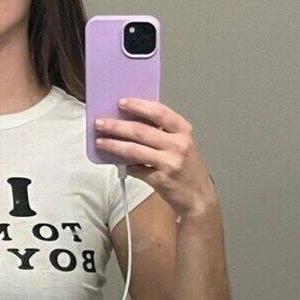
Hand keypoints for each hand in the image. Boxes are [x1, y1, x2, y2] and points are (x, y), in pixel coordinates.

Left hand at [94, 99, 216, 220]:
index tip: (121, 102)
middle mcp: (177, 145)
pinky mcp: (160, 179)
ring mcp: (169, 163)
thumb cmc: (189, 168)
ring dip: (113, 144)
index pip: (158, 112)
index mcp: (183, 131)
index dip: (138, 106)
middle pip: (140, 131)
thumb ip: (164, 132)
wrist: (199, 197)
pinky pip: (136, 169)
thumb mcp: (183, 143)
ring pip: (134, 150)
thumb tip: (133, 122)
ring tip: (100, 141)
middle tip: (100, 123)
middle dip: (116, 126)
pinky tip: (116, 162)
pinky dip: (125, 166)